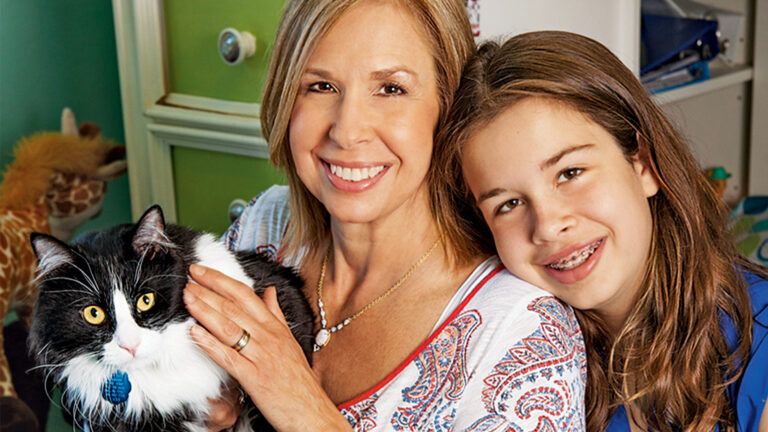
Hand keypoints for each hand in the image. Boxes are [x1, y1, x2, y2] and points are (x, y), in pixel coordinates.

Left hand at [184, 264, 350, 431]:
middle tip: (187, 279)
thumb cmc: (298, 379)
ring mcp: (261, 356)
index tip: (201, 271)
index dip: (221, 280)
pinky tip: (194, 334)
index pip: (245, 294)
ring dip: (204, 310)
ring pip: (228, 327)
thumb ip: (276, 314)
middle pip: (234, 307)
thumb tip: (268, 291)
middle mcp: (268, 337)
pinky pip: (227, 357)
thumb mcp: (289, 340)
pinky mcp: (253, 377)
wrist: (310, 410)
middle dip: (207, 290)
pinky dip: (209, 344)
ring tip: (187, 298)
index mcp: (275, 327)